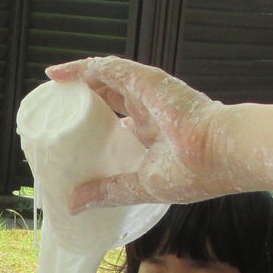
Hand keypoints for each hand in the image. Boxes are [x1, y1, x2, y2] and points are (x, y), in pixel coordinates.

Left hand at [44, 56, 236, 209]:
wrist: (220, 153)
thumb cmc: (194, 173)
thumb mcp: (142, 186)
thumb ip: (109, 192)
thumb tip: (73, 204)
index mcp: (154, 134)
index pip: (118, 124)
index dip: (94, 126)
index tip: (71, 136)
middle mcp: (149, 110)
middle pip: (108, 98)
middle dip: (82, 103)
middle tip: (56, 114)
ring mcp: (147, 92)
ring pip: (104, 79)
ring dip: (77, 82)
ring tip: (52, 89)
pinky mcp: (144, 79)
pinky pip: (105, 68)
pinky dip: (79, 69)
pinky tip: (57, 75)